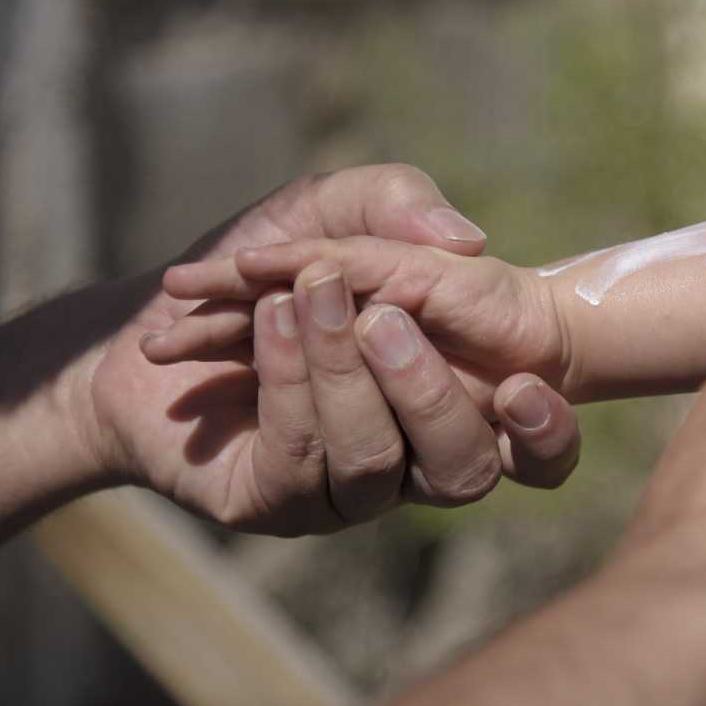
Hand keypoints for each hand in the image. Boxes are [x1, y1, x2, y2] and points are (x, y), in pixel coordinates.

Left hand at [89, 165, 578, 532]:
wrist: (157, 303)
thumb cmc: (260, 256)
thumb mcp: (332, 207)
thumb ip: (398, 204)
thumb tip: (466, 240)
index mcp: (452, 396)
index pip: (536, 455)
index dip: (548, 437)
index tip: (522, 384)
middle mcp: (410, 454)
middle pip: (464, 471)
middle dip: (430, 397)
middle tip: (384, 320)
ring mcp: (345, 487)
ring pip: (375, 462)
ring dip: (342, 374)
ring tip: (309, 291)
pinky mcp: (277, 501)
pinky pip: (300, 459)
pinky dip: (288, 380)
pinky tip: (268, 316)